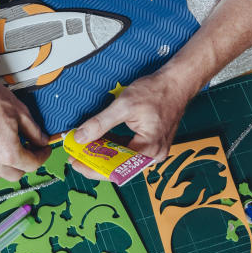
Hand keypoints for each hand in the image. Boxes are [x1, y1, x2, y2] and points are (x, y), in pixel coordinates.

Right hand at [0, 68, 51, 181]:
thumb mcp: (20, 112)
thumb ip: (34, 132)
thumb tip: (41, 140)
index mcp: (8, 152)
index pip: (32, 164)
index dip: (42, 156)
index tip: (43, 150)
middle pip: (15, 174)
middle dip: (24, 162)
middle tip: (26, 148)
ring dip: (3, 166)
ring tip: (4, 150)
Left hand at [68, 69, 198, 179]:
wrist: (176, 83)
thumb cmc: (157, 91)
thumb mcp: (123, 106)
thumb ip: (100, 123)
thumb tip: (80, 137)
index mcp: (149, 150)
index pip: (116, 169)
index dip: (93, 168)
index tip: (76, 163)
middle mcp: (153, 155)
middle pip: (118, 167)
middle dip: (95, 161)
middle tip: (75, 156)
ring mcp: (153, 150)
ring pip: (122, 159)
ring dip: (102, 153)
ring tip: (83, 149)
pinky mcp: (151, 143)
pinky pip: (128, 150)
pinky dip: (113, 146)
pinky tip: (99, 141)